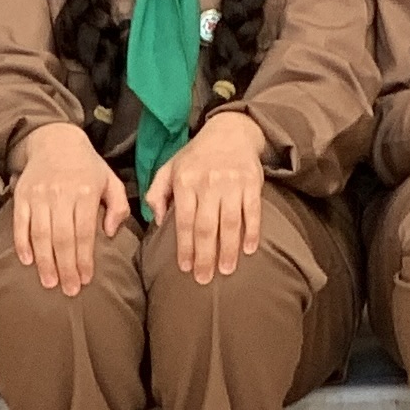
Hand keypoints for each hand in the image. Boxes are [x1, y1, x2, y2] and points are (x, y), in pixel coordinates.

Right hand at [6, 119, 135, 293]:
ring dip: (45, 261)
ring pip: (41, 234)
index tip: (86, 279)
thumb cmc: (87, 166)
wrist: (55, 140)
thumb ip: (118, 206)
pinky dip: (22, 244)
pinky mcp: (22, 195)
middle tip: (69, 290)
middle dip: (66, 267)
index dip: (85, 258)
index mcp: (86, 191)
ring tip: (50, 283)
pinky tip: (28, 262)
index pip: (85, 231)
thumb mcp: (110, 179)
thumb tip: (111, 233)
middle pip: (63, 237)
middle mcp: (62, 193)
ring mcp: (40, 195)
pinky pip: (20, 224)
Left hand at [146, 107, 270, 281]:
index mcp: (186, 181)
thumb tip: (156, 222)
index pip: (184, 221)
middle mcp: (208, 183)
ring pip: (230, 222)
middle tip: (204, 279)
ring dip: (228, 249)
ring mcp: (232, 182)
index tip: (185, 268)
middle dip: (205, 256)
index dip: (184, 246)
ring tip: (225, 270)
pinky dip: (252, 231)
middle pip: (206, 226)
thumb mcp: (170, 167)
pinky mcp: (252, 182)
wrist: (231, 130)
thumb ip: (156, 193)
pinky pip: (252, 211)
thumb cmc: (196, 156)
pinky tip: (248, 249)